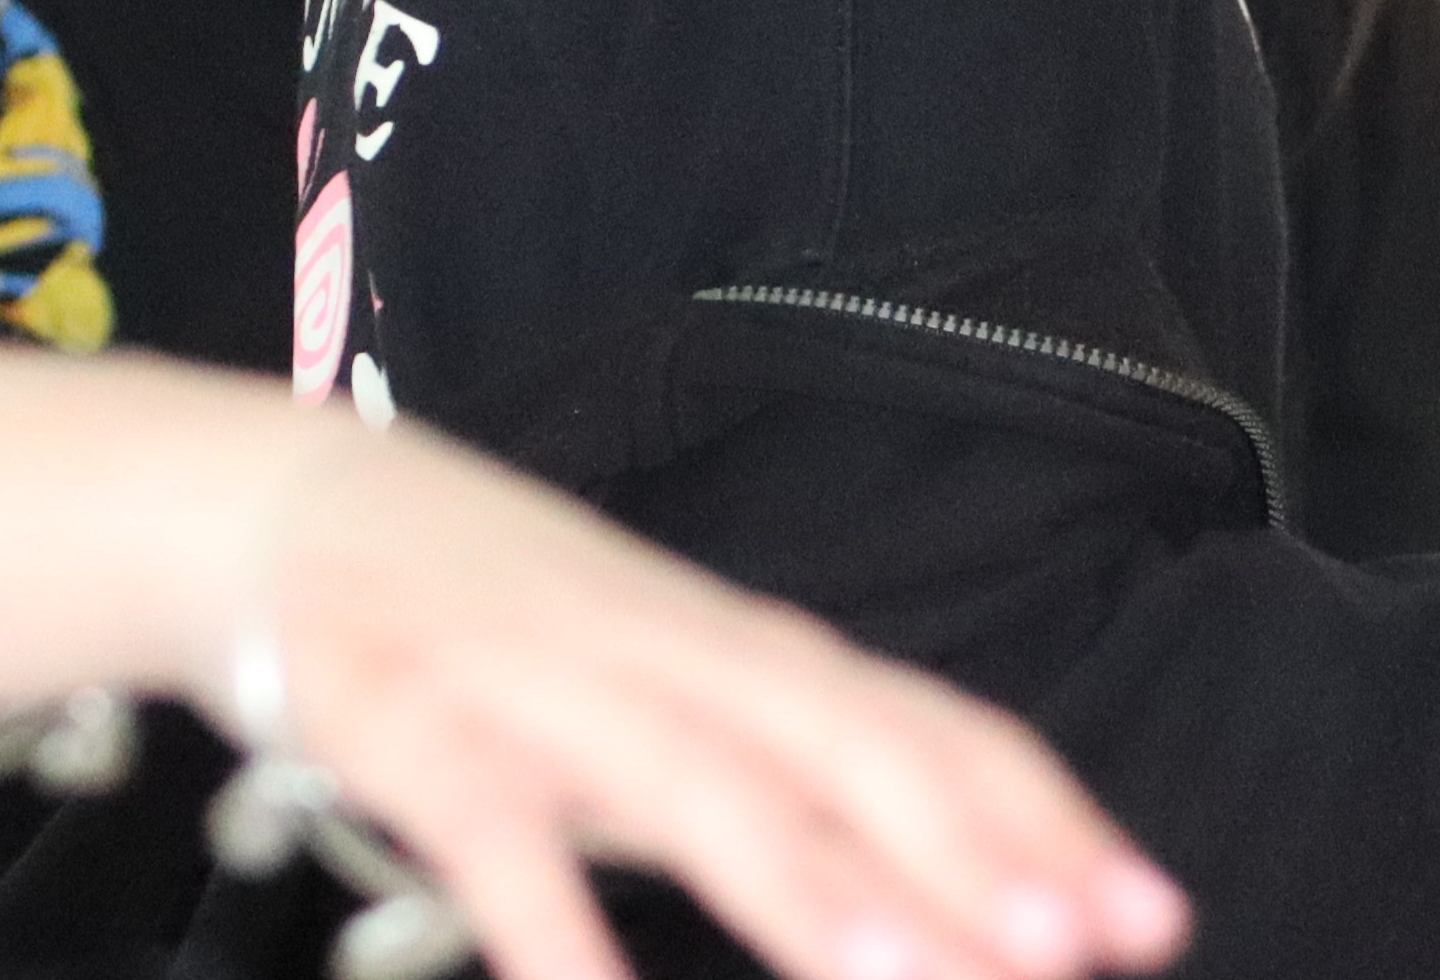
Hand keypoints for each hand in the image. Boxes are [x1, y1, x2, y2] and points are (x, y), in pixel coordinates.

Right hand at [240, 428, 1183, 979]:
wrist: (286, 505)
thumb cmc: (519, 630)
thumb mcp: (683, 697)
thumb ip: (811, 789)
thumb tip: (964, 897)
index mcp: (758, 658)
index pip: (938, 736)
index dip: (1047, 829)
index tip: (1153, 923)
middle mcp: (679, 662)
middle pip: (849, 762)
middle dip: (966, 865)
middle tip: (1070, 956)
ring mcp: (547, 690)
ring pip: (698, 792)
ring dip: (805, 889)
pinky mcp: (410, 727)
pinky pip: (489, 837)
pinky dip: (547, 925)